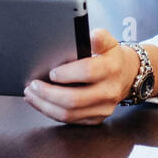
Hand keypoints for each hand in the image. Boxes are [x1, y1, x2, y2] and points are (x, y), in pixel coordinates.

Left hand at [23, 28, 138, 124]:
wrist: (126, 75)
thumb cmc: (110, 56)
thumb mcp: (108, 41)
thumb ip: (98, 37)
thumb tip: (89, 36)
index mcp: (111, 68)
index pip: (88, 72)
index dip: (67, 73)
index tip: (51, 72)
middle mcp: (109, 91)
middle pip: (74, 99)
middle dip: (48, 93)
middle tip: (32, 85)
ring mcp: (104, 108)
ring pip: (70, 114)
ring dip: (45, 106)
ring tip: (31, 95)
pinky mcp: (97, 119)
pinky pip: (71, 121)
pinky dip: (52, 112)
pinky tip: (41, 103)